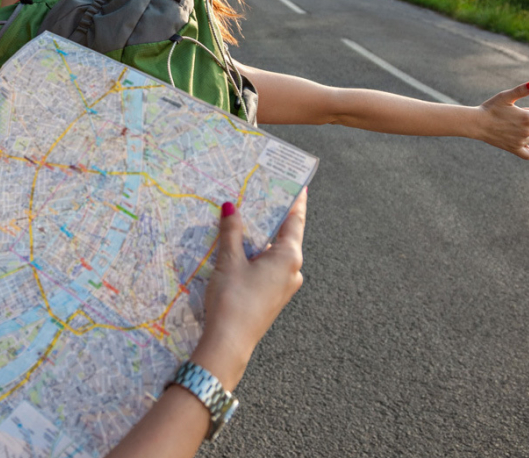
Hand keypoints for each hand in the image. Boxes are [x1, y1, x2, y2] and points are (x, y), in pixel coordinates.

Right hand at [190, 191, 306, 389]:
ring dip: (261, 238)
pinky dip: (257, 255)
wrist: (229, 344)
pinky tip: (240, 250)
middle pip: (284, 235)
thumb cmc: (232, 299)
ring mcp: (284, 286)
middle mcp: (293, 270)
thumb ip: (231, 232)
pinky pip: (268, 268)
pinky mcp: (273, 297)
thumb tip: (231, 207)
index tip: (298, 184)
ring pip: (274, 253)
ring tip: (244, 220)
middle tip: (261, 195)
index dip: (295, 200)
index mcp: (289, 257)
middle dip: (272, 218)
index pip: (295, 220)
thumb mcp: (230, 261)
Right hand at [477, 81, 528, 159]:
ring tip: (510, 126)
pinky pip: (528, 154)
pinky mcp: (514, 149)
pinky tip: (521, 142)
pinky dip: (528, 150)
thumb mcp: (506, 96)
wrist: (477, 123)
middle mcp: (527, 131)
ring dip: (525, 132)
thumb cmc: (491, 108)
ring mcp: (521, 141)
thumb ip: (521, 90)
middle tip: (510, 117)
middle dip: (528, 120)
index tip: (519, 109)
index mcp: (528, 118)